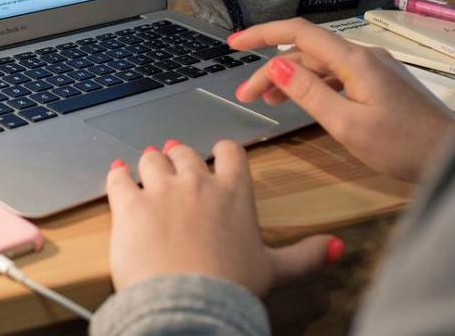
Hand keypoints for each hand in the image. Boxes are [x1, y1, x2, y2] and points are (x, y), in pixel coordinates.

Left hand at [106, 139, 342, 295]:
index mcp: (235, 193)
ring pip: (152, 160)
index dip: (223, 151)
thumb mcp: (276, 271)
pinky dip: (117, 173)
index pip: (231, 152)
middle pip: (186, 154)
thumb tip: (337, 247)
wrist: (190, 303)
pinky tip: (117, 172)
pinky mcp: (129, 204)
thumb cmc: (232, 288)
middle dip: (180, 158)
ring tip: (146, 165)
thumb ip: (306, 255)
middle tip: (175, 162)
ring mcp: (161, 190)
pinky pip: (119, 177)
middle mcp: (198, 183)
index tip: (218, 155)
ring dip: (149, 163)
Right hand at [229, 18, 454, 182]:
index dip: (263, 33)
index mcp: (354, 59)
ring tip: (268, 104)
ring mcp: (376, 68)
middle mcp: (364, 55)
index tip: (233, 44)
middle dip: (272, 70)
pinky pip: (340, 75)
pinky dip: (316, 86)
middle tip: (246, 98)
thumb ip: (309, 93)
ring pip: (323, 65)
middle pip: (308, 52)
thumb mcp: (346, 124)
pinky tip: (307, 103)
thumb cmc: (401, 146)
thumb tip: (276, 66)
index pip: (299, 32)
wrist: (452, 156)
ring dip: (293, 79)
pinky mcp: (384, 83)